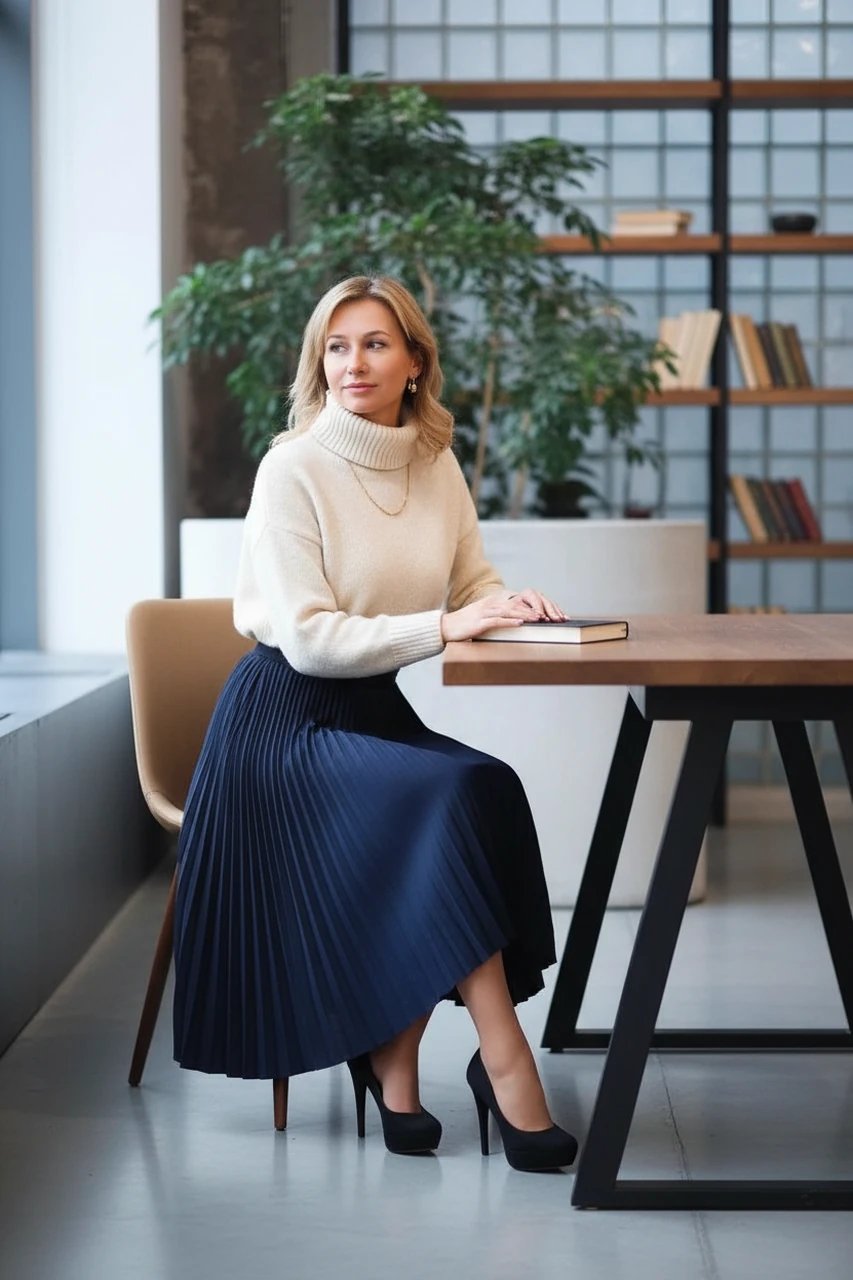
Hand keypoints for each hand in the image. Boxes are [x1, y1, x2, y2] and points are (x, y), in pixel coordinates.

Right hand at [440, 589, 565, 642]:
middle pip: (516, 605)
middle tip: (547, 615)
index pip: (515, 602)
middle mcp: (490, 605)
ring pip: (509, 611)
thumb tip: (512, 619)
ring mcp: (485, 613)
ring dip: (526, 615)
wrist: (446, 627)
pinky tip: (520, 623)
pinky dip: (510, 621)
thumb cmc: (465, 624)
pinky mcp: (480, 623)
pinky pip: (498, 621)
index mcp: (492, 602)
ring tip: (539, 618)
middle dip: (532, 610)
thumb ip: (497, 616)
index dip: (530, 606)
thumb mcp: (482, 617)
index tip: (543, 611)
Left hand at [508, 587, 566, 621]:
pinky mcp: (547, 604)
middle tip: (555, 619)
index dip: (539, 609)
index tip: (542, 617)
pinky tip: (565, 618)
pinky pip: (555, 608)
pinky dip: (560, 613)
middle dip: (551, 612)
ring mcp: (543, 598)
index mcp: (528, 593)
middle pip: (546, 603)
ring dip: (558, 613)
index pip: (536, 601)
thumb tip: (532, 618)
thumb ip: (523, 613)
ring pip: (552, 605)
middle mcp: (537, 594)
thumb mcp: (513, 609)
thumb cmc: (512, 608)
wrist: (513, 605)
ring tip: (561, 619)